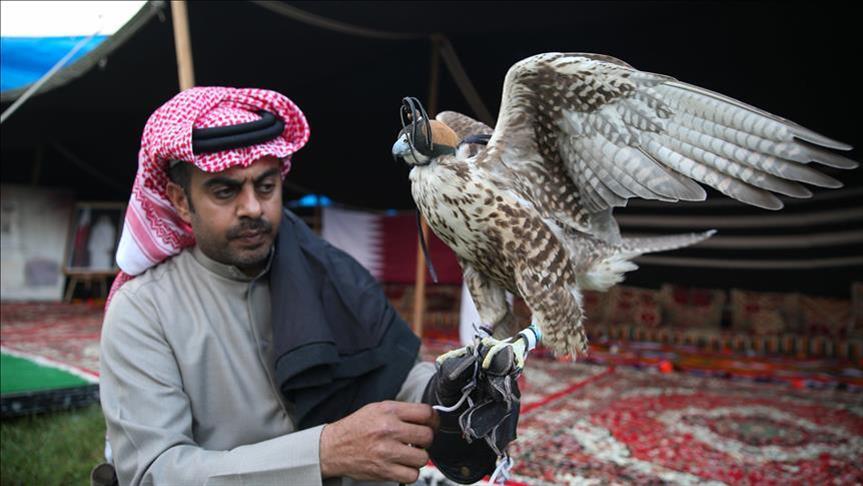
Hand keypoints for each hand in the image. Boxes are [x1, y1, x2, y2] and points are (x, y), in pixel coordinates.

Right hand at [319, 401, 438, 482]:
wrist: (333, 447)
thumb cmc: (355, 428)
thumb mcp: (377, 409)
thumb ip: (401, 411)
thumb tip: (426, 416)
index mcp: (388, 411)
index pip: (426, 413)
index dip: (433, 419)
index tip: (432, 424)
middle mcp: (388, 429)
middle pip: (427, 436)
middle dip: (426, 440)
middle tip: (419, 441)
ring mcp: (387, 451)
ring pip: (423, 458)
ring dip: (419, 458)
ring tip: (409, 454)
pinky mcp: (384, 470)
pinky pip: (412, 475)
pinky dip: (410, 472)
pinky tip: (403, 465)